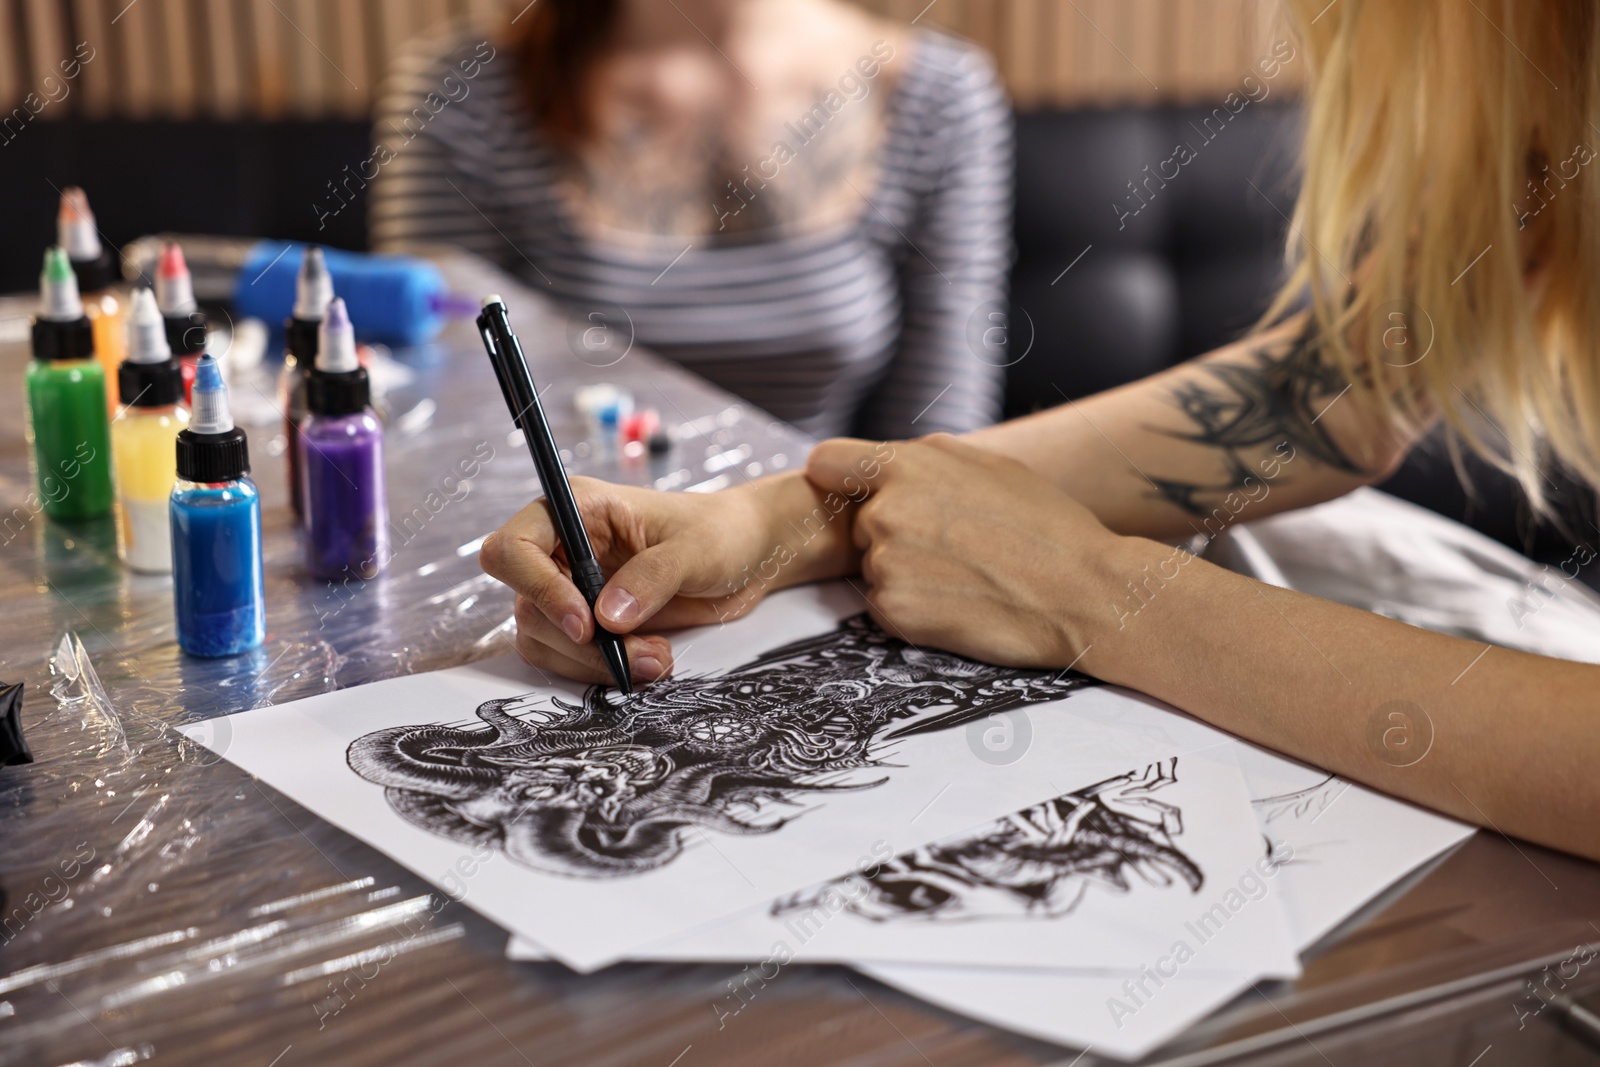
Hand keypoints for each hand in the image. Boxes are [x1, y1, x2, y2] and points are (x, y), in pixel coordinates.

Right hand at [480, 472, 854, 683]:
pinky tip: (647, 663)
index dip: (538, 589)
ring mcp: (570, 588)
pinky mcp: (587, 624)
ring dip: (594, 663)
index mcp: (577, 509)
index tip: (586, 624)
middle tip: (640, 653)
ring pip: (543, 640)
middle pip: (527, 606)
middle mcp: (562, 548)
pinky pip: (566, 658)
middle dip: (581, 642)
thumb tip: (607, 617)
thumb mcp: (695, 548)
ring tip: (656, 659)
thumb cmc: (721, 532)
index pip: (513, 548)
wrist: (749, 558)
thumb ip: (653, 577)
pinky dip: (601, 671)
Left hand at [806, 435, 1124, 668]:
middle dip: (892, 533)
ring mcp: (885, 564)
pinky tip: (959, 603)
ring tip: (965, 575)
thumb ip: (929, 459)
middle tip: (953, 547)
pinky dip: (913, 609)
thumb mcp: (991, 465)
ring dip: (905, 573)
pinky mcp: (893, 612)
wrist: (1085, 593)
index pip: (827, 462)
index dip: (840, 479)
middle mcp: (885, 512)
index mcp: (906, 466)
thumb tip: (889, 458)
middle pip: (858, 523)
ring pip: (874, 567)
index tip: (853, 493)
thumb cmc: (1047, 526)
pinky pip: (885, 606)